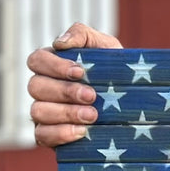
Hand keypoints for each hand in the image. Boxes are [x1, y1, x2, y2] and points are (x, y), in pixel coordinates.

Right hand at [27, 22, 122, 147]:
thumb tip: (60, 43)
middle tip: (92, 96)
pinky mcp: (49, 135)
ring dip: (65, 113)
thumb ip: (83, 35)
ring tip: (92, 116)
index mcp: (51, 65)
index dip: (54, 66)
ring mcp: (44, 113)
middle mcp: (43, 88)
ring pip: (38, 111)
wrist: (134, 108)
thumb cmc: (116, 73)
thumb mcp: (107, 48)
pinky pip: (42, 136)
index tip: (80, 72)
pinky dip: (60, 133)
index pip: (37, 60)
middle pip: (35, 86)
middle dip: (65, 91)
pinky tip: (82, 132)